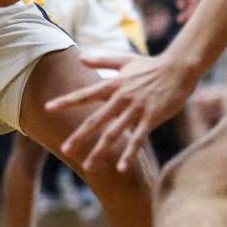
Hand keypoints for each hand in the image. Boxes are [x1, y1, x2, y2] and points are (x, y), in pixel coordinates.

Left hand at [46, 52, 197, 171]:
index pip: (85, 94)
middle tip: (65, 150)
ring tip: (88, 167)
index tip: (48, 108)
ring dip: (100, 151)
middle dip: (80, 136)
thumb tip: (80, 58)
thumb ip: (102, 60)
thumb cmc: (152, 65)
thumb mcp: (125, 60)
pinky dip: (129, 154)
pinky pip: (138, 139)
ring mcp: (136, 109)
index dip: (66, 101)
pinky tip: (121, 168)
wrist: (179, 68)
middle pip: (96, 120)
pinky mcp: (151, 118)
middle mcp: (121, 98)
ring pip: (114, 133)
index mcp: (113, 85)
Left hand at [167, 0, 200, 23]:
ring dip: (186, 15)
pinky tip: (179, 17)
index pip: (194, 5)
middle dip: (188, 15)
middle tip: (179, 21)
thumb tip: (181, 7)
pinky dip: (184, 12)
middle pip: (194, 7)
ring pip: (191, 8)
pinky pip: (188, 6)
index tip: (184, 19)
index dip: (190, 13)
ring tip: (178, 20)